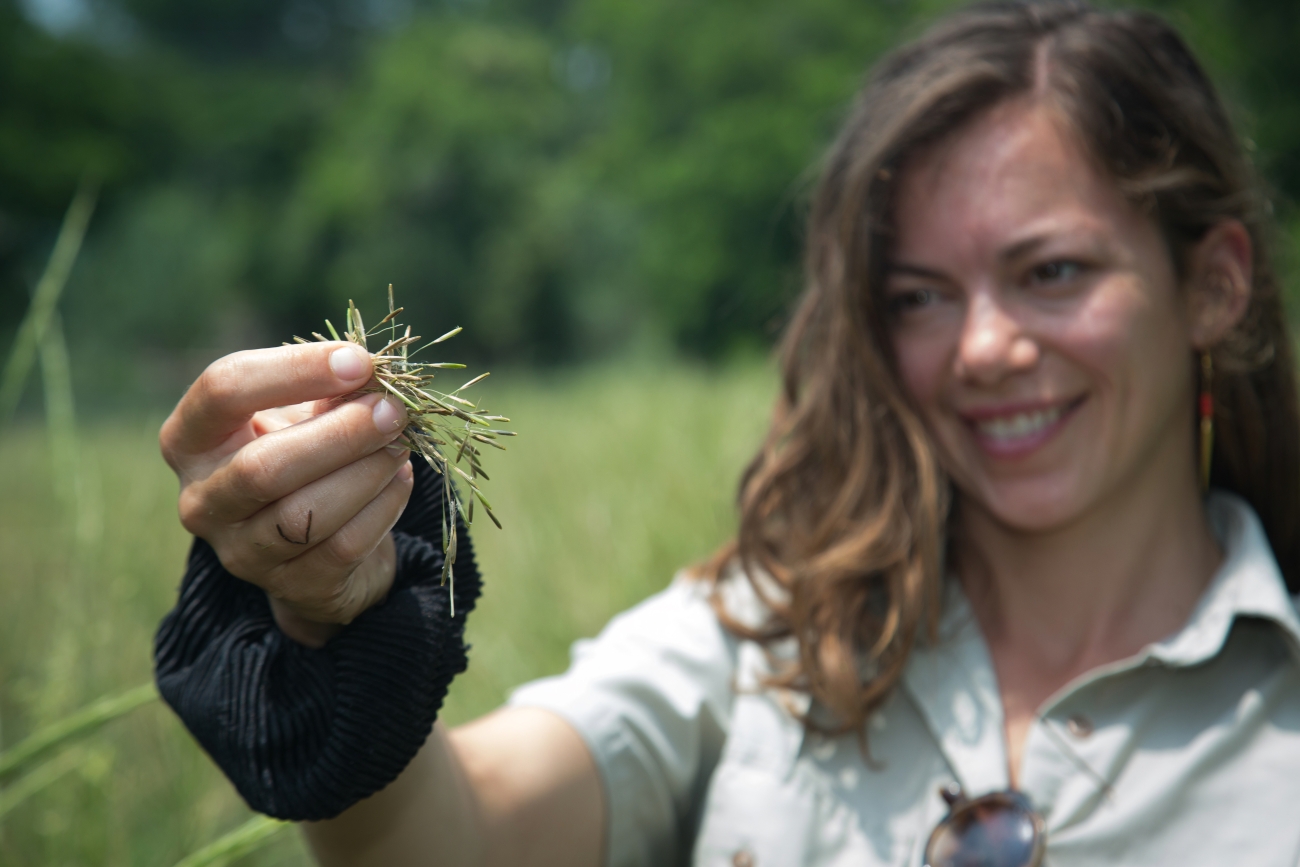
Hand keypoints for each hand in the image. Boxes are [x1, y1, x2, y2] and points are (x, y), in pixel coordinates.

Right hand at [160, 342, 414, 647]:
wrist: (315, 545)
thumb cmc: (304, 455)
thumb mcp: (302, 416)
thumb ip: (328, 392)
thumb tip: (371, 374)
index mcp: (190, 438)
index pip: (223, 390)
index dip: (295, 369)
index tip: (360, 361)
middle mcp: (201, 499)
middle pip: (263, 467)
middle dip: (340, 434)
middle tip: (393, 410)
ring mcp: (240, 551)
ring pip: (303, 516)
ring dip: (365, 472)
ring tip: (401, 443)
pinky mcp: (289, 586)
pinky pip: (341, 546)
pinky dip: (381, 507)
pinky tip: (400, 478)